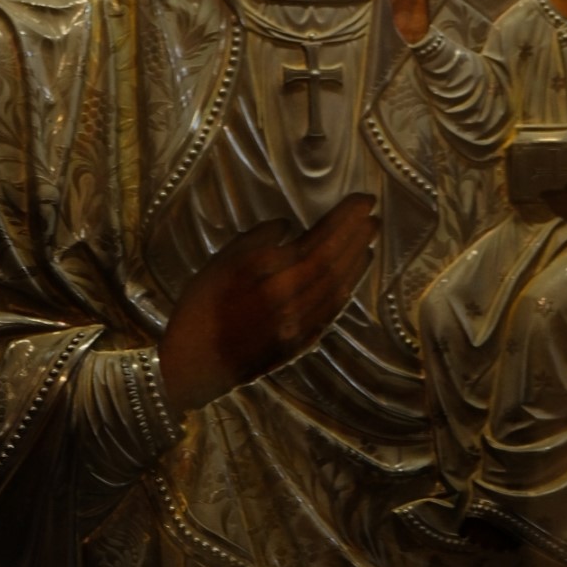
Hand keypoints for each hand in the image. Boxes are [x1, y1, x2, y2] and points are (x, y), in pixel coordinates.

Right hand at [158, 196, 378, 412]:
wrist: (193, 365)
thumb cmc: (201, 307)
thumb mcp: (220, 263)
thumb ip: (257, 241)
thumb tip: (288, 226)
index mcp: (270, 276)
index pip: (319, 241)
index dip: (344, 220)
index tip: (363, 201)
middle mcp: (292, 301)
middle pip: (335, 263)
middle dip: (357, 236)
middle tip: (373, 215)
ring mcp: (300, 325)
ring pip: (338, 289)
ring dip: (357, 262)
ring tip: (370, 241)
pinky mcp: (301, 344)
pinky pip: (332, 313)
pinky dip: (346, 292)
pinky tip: (351, 278)